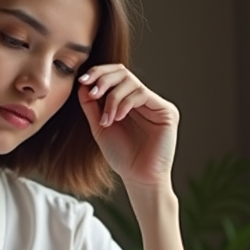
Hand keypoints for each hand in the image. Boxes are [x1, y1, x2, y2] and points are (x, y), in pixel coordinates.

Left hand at [77, 65, 178, 188]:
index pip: (115, 76)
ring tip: (107, 119)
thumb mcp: (100, 126)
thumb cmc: (122, 156)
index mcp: (129, 101)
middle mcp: (144, 99)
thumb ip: (92, 106)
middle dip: (103, 78)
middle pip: (123, 72)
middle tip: (92, 92)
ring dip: (112, 98)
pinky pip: (142, 94)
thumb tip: (82, 84)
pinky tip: (117, 118)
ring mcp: (155, 104)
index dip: (98, 73)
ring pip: (130, 82)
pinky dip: (125, 103)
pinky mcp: (166, 111)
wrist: (138, 178)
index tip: (82, 82)